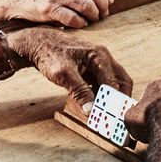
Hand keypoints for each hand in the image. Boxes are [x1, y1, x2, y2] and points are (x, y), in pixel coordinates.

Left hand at [7, 28, 131, 113]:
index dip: (114, 101)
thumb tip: (91, 110)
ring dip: (111, 98)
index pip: (114, 83)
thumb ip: (79, 91)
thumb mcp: (64, 75)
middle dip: (120, 99)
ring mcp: (98, 62)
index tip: (111, 117)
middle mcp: (103, 58)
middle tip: (115, 117)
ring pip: (113, 83)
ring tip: (105, 114)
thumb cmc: (51, 54)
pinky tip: (94, 105)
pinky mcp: (92, 68)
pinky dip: (102, 95)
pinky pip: (102, 83)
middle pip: (121, 81)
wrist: (39, 43)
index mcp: (100, 56)